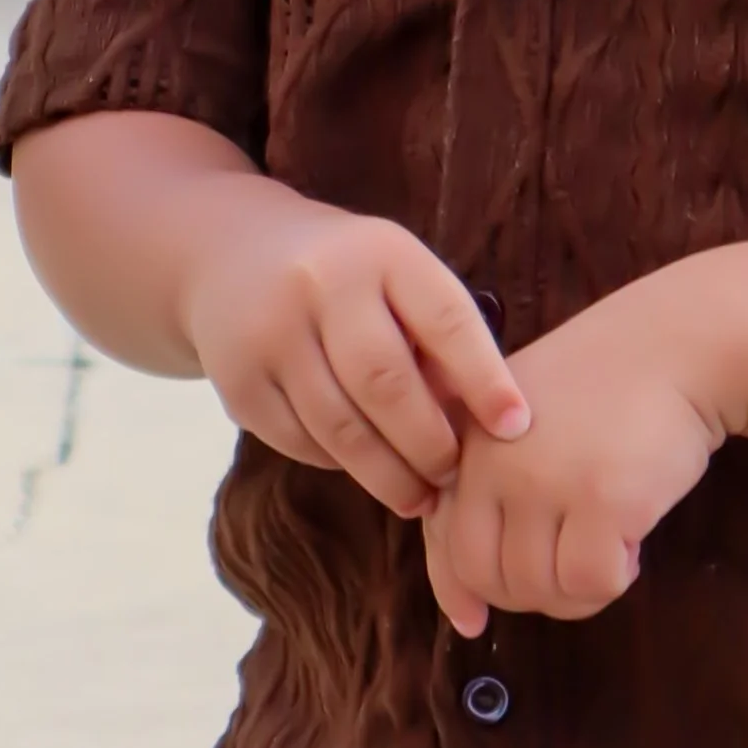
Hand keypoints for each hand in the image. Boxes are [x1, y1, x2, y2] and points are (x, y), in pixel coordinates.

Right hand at [179, 192, 529, 518]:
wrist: (230, 252)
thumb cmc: (345, 275)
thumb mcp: (394, 274)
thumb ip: (436, 335)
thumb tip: (482, 426)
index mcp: (380, 251)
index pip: (444, 319)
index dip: (485, 379)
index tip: (516, 426)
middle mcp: (320, 283)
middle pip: (386, 384)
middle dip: (430, 443)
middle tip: (454, 475)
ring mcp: (270, 332)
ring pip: (340, 427)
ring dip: (388, 474)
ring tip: (420, 496)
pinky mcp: (236, 381)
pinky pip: (300, 441)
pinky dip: (338, 464)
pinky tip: (361, 466)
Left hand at [422, 298, 722, 633]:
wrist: (675, 346)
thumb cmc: (602, 389)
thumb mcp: (520, 429)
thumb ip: (484, 502)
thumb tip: (465, 618)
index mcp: (467, 445)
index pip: (444, 545)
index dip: (458, 592)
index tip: (477, 622)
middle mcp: (494, 465)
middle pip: (489, 578)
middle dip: (529, 595)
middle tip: (568, 569)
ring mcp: (546, 482)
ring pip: (542, 590)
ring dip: (577, 592)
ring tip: (605, 552)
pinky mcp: (603, 500)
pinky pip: (593, 584)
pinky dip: (615, 581)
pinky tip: (631, 546)